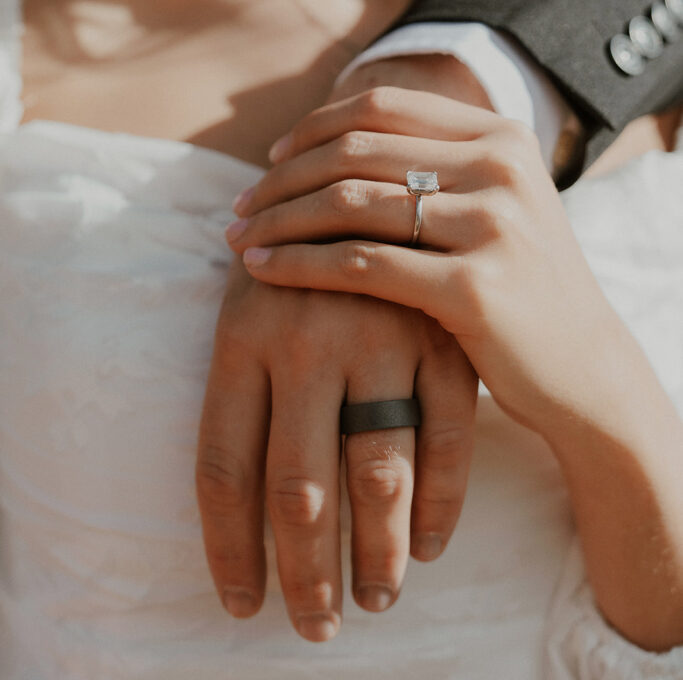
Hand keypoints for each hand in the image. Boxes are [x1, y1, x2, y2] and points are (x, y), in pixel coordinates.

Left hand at [196, 256, 477, 641]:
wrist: (396, 184)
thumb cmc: (308, 259)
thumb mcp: (259, 296)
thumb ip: (243, 376)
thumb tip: (234, 502)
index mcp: (242, 328)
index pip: (223, 468)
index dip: (229, 551)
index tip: (242, 605)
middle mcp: (306, 332)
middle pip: (296, 488)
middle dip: (306, 575)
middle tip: (316, 628)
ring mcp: (380, 332)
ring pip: (376, 472)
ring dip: (379, 553)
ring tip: (377, 599)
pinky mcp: (442, 334)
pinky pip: (446, 440)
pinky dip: (442, 503)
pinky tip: (433, 546)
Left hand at [228, 86, 624, 437]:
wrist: (583, 369)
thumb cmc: (520, 288)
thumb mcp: (492, 207)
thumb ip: (431, 169)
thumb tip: (328, 147)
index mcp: (501, 136)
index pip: (383, 107)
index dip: (313, 128)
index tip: (270, 160)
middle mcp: (500, 167)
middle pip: (357, 150)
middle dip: (283, 176)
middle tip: (240, 204)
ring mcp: (492, 224)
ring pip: (351, 202)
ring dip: (280, 217)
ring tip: (239, 236)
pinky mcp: (474, 287)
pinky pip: (360, 264)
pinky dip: (299, 263)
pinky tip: (263, 270)